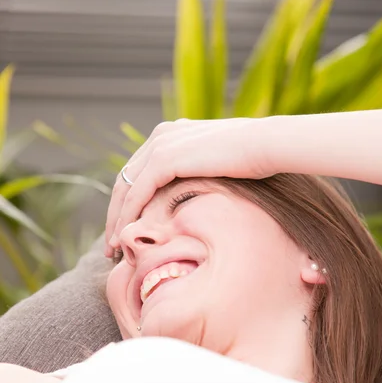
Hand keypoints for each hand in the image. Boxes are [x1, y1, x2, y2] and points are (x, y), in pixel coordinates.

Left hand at [105, 117, 275, 255]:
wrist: (268, 146)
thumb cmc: (254, 161)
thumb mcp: (220, 166)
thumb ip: (201, 174)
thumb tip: (201, 196)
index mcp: (172, 134)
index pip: (139, 172)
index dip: (129, 203)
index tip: (126, 229)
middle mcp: (161, 135)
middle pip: (126, 180)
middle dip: (116, 214)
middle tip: (112, 244)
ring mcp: (161, 144)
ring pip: (126, 188)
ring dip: (116, 220)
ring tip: (113, 249)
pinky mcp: (165, 158)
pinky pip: (137, 193)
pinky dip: (127, 216)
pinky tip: (125, 237)